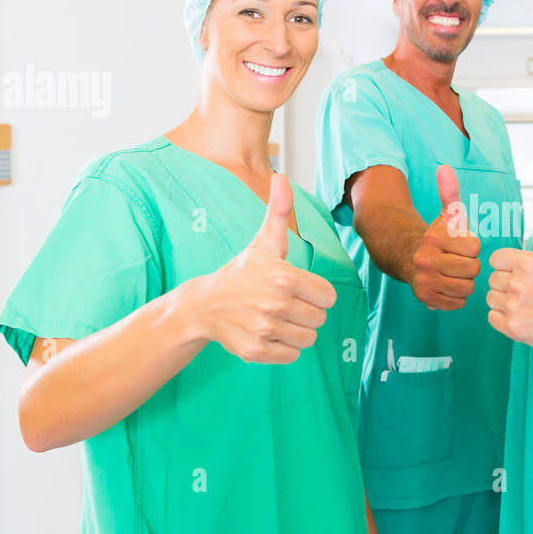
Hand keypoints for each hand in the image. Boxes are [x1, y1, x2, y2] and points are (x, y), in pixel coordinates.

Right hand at [192, 174, 337, 362]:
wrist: (204, 306)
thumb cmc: (242, 272)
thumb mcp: (263, 243)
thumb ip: (279, 212)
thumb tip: (281, 177)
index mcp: (285, 277)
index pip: (328, 296)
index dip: (316, 293)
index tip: (297, 289)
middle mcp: (275, 305)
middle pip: (320, 319)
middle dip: (306, 312)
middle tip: (283, 304)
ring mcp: (265, 329)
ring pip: (308, 339)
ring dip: (296, 331)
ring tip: (274, 318)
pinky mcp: (256, 351)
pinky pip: (291, 355)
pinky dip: (282, 348)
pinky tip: (265, 333)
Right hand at [410, 165, 481, 310]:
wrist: (408, 257)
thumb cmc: (438, 237)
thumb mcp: (446, 214)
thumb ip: (449, 192)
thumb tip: (445, 168)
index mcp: (434, 238)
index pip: (474, 247)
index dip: (471, 247)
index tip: (461, 245)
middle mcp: (426, 259)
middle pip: (472, 270)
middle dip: (470, 266)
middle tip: (460, 262)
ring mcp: (424, 280)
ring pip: (466, 288)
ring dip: (465, 282)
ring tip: (454, 274)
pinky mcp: (425, 298)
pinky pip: (457, 303)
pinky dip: (457, 297)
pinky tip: (448, 285)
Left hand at [487, 199, 532, 355]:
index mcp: (527, 263)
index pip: (496, 259)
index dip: (507, 266)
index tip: (523, 273)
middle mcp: (518, 284)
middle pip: (493, 279)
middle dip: (507, 284)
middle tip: (529, 291)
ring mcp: (514, 307)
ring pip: (491, 298)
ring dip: (504, 301)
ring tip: (526, 304)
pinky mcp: (513, 328)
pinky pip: (492, 318)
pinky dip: (503, 318)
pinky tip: (522, 316)